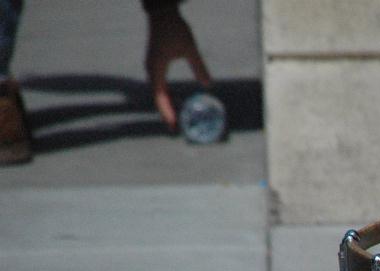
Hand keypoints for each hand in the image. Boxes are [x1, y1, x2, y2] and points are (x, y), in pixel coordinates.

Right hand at [144, 6, 210, 130]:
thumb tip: (208, 85)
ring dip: (164, 104)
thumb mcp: (190, 49)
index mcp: (157, 68)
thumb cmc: (175, 30)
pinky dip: (163, 95)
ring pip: (157, 90)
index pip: (160, 96)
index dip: (166, 111)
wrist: (162, 13)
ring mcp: (151, 66)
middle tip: (174, 128)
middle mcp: (151, 69)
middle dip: (165, 112)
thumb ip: (199, 67)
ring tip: (172, 118)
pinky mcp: (154, 63)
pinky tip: (170, 102)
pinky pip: (158, 84)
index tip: (173, 125)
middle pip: (157, 96)